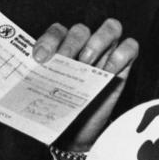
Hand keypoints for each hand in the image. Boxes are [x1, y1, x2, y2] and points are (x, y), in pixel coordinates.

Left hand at [33, 18, 138, 151]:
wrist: (76, 132)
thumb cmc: (59, 107)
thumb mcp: (46, 93)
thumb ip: (41, 81)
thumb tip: (28, 79)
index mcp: (62, 47)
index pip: (57, 31)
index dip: (49, 41)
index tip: (41, 59)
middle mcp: (85, 45)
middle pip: (81, 29)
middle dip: (72, 44)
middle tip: (65, 62)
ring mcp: (107, 52)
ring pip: (111, 28)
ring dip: (98, 42)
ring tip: (87, 63)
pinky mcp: (125, 64)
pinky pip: (130, 47)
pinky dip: (121, 54)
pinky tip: (109, 71)